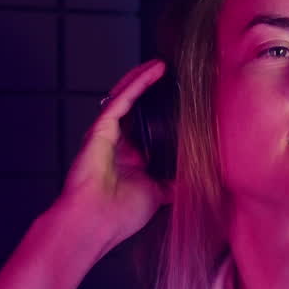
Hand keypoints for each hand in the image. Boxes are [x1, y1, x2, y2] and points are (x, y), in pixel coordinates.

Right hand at [58, 59, 171, 252]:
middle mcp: (118, 145)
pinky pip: (122, 100)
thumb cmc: (118, 216)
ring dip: (143, 79)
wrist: (94, 223)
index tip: (178, 101)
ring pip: (126, 98)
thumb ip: (173, 184)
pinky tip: (153, 72)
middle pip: (135, 108)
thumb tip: (194, 178)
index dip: (159, 113)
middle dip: (149, 90)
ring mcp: (107, 136)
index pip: (146, 128)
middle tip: (168, 75)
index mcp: (130, 161)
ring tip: (160, 66)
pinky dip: (138, 84)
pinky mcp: (101, 129)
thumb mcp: (158, 196)